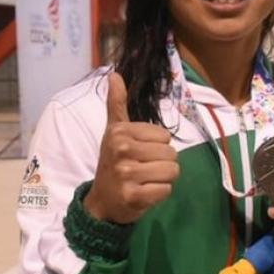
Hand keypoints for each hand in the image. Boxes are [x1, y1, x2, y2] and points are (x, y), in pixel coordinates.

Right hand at [83, 72, 179, 224]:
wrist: (102, 199)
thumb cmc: (113, 162)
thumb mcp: (114, 131)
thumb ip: (117, 104)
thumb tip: (114, 74)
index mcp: (119, 132)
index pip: (165, 136)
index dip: (157, 147)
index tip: (139, 153)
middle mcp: (121, 150)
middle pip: (171, 154)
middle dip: (162, 164)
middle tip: (143, 169)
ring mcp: (126, 173)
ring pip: (172, 172)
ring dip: (163, 179)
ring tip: (145, 181)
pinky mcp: (133, 195)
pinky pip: (166, 190)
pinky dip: (159, 194)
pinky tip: (144, 193)